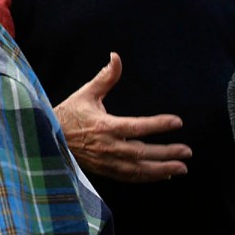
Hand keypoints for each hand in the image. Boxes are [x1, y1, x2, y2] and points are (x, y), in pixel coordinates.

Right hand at [53, 52, 191, 182]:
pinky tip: (163, 175)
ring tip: (182, 167)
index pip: (137, 126)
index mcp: (104, 126)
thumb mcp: (86, 93)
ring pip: (139, 169)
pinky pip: (130, 177)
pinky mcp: (104, 171)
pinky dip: (148, 177)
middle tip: (187, 150)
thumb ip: (105, 78)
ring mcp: (106, 162)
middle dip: (167, 152)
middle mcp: (108, 146)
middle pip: (143, 152)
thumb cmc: (69, 113)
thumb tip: (116, 56)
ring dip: (162, 169)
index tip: (177, 122)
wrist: (47, 138)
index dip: (158, 124)